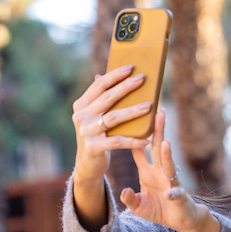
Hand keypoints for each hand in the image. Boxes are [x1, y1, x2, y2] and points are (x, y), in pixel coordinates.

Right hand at [71, 65, 153, 182]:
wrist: (87, 164)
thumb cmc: (98, 134)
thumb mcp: (96, 116)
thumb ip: (104, 99)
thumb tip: (119, 76)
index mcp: (81, 105)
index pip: (99, 85)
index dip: (114, 75)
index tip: (131, 67)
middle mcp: (81, 117)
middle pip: (107, 98)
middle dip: (126, 87)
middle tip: (142, 79)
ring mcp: (85, 132)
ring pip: (113, 118)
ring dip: (133, 111)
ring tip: (149, 106)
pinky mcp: (93, 147)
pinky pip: (118, 141)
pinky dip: (134, 140)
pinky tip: (147, 139)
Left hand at [120, 109, 221, 231]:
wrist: (180, 221)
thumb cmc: (159, 209)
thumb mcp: (139, 206)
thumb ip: (130, 199)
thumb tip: (124, 191)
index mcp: (148, 172)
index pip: (139, 151)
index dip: (134, 136)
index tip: (129, 119)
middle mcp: (160, 173)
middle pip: (158, 148)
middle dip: (158, 131)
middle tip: (158, 112)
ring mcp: (170, 183)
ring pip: (169, 166)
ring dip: (167, 155)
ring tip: (166, 143)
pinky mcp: (179, 197)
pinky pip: (175, 194)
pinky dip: (173, 194)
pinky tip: (169, 194)